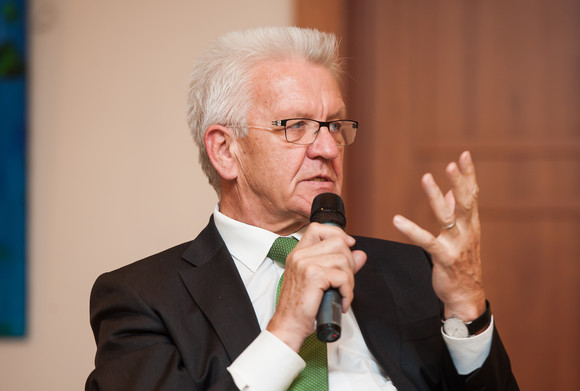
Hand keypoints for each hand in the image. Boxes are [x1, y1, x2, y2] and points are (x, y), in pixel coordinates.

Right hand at [266, 223, 366, 351]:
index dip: (338, 234)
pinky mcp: (313, 275)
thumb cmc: (301, 307)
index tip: (348, 246)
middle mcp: (300, 255)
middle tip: (344, 282)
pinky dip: (347, 292)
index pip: (318, 228)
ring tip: (342, 294)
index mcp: (298, 253)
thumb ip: (341, 265)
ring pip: (344, 260)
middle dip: (349, 263)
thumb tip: (360, 254)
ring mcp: (305, 263)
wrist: (288, 326)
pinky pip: (343, 277)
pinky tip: (341, 301)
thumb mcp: (321, 281)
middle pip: (338, 243)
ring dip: (349, 281)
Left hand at [393, 151, 485, 320]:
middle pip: (466, 203)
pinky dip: (411, 230)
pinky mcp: (444, 258)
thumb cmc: (463, 264)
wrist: (466, 296)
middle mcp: (467, 232)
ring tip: (427, 178)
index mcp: (472, 225)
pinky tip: (397, 220)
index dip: (469, 175)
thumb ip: (459, 214)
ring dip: (437, 197)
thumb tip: (455, 193)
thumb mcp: (464, 237)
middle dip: (460, 182)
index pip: (473, 195)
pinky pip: (426, 241)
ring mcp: (456, 245)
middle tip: (453, 163)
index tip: (465, 156)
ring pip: (447, 217)